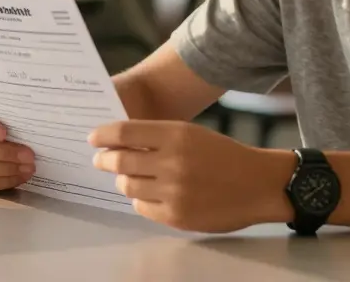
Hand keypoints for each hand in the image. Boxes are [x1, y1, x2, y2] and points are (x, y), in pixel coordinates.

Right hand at [0, 93, 35, 191]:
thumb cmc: (3, 110)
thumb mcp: (4, 99)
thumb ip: (10, 101)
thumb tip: (31, 107)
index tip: (3, 133)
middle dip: (4, 152)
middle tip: (29, 155)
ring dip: (7, 169)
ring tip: (28, 167)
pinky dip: (3, 181)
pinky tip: (20, 176)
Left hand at [90, 121, 295, 232]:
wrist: (257, 184)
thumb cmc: (223, 155)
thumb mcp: (192, 134)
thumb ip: (157, 137)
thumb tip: (118, 142)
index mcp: (177, 135)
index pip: (125, 132)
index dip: (103, 135)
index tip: (92, 138)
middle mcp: (172, 162)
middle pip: (120, 160)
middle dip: (104, 160)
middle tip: (100, 160)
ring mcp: (174, 192)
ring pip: (127, 185)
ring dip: (122, 180)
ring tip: (127, 177)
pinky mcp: (176, 216)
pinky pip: (142, 207)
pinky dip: (139, 199)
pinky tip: (147, 193)